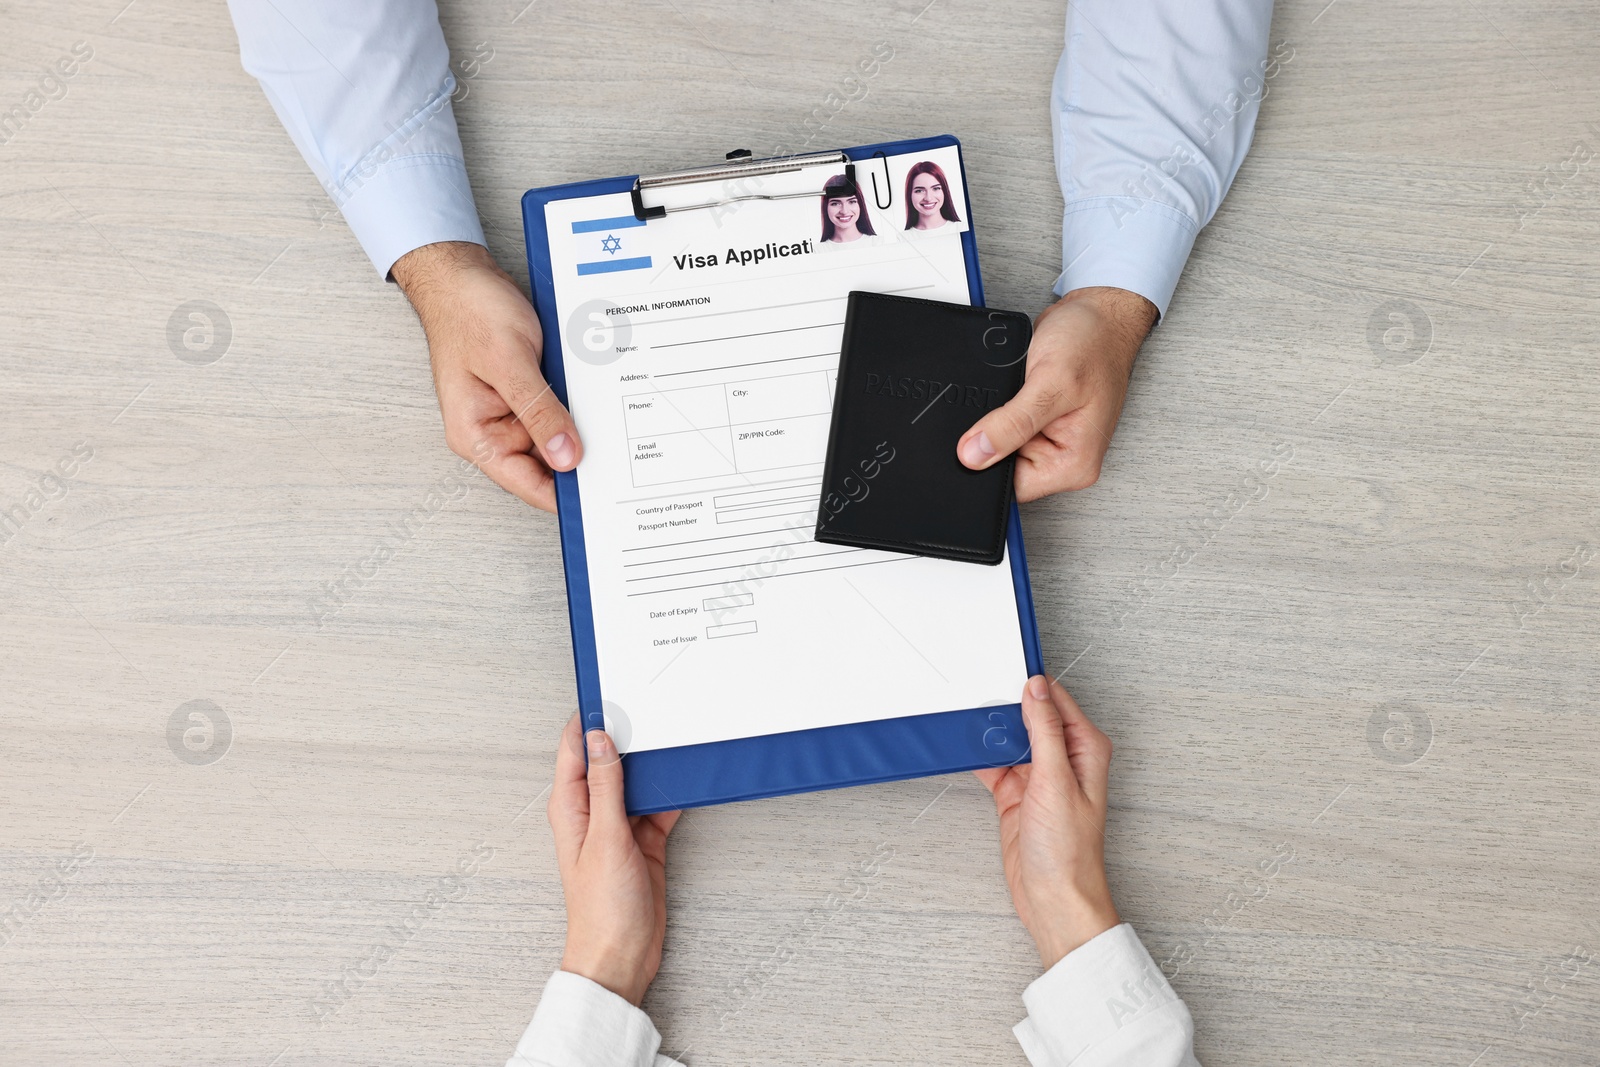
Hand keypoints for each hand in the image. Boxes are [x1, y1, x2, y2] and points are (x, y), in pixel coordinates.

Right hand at [393, 241, 581, 511]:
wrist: (461, 274)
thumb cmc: (469, 310)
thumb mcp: (509, 362)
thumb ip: (538, 412)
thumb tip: (566, 456)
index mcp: (476, 436)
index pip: (528, 484)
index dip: (566, 496)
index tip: (601, 501)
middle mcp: (493, 431)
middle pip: (547, 464)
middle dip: (580, 458)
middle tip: (618, 458)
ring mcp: (511, 413)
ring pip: (558, 436)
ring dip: (580, 428)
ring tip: (602, 416)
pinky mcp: (527, 393)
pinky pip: (558, 411)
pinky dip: (576, 406)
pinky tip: (591, 396)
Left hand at [548, 716, 680, 1004]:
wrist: (623, 955)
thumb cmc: (601, 909)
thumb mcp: (605, 838)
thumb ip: (605, 787)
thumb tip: (600, 741)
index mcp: (570, 808)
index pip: (574, 750)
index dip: (589, 721)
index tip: (610, 697)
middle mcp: (593, 813)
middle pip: (609, 761)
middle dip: (627, 738)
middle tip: (649, 711)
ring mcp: (620, 826)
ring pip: (637, 781)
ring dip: (652, 767)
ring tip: (671, 741)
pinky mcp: (645, 840)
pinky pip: (659, 805)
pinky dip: (672, 794)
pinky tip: (684, 782)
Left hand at [958, 286, 1155, 500]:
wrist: (1098, 314)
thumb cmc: (1092, 343)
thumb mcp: (1050, 382)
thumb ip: (1011, 424)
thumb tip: (973, 455)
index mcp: (1073, 464)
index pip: (1013, 488)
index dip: (987, 467)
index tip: (975, 442)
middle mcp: (1063, 458)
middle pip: (1003, 469)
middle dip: (992, 440)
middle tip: (1004, 405)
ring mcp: (1048, 441)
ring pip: (999, 447)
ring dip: (995, 421)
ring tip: (1015, 392)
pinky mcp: (1035, 423)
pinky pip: (1002, 427)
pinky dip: (997, 409)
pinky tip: (1011, 389)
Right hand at [975, 676, 1119, 969]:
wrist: (1053, 899)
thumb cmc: (1069, 852)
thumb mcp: (1055, 781)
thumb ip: (1045, 730)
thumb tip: (1037, 689)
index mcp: (1085, 748)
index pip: (1055, 700)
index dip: (1031, 685)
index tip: (1004, 670)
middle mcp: (1063, 759)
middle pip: (1029, 716)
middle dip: (1004, 707)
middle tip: (976, 694)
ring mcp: (1038, 776)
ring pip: (1008, 738)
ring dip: (988, 732)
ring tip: (965, 720)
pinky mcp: (1015, 793)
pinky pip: (992, 763)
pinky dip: (978, 756)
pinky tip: (963, 748)